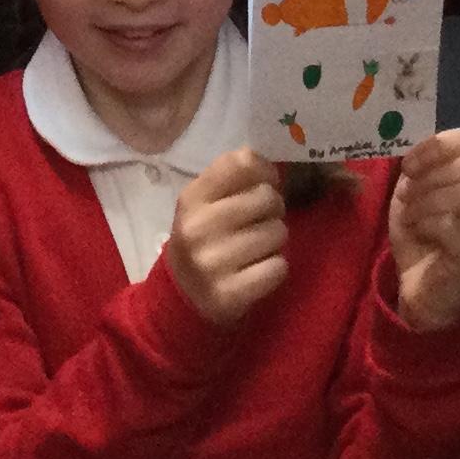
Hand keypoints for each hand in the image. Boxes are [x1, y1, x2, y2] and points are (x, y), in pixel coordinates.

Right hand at [165, 150, 290, 328]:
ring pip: (277, 232)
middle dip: (273, 209)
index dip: (264, 170)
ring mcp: (213, 262)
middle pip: (267, 197)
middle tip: (261, 221)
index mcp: (191, 198)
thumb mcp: (202, 203)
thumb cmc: (201, 239)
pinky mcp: (230, 293)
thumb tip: (269, 167)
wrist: (181, 296)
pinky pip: (278, 267)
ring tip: (258, 247)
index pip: (242, 162)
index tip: (265, 184)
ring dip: (275, 240)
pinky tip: (258, 270)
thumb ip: (231, 178)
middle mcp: (198, 227)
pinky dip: (275, 268)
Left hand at [386, 128, 459, 333]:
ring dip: (425, 201)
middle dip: (429, 177)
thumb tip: (417, 148)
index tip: (408, 166)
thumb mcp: (417, 194)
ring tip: (411, 214)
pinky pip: (452, 223)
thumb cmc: (423, 239)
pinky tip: (418, 231)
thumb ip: (423, 168)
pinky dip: (425, 222)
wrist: (421, 292)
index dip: (434, 147)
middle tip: (407, 195)